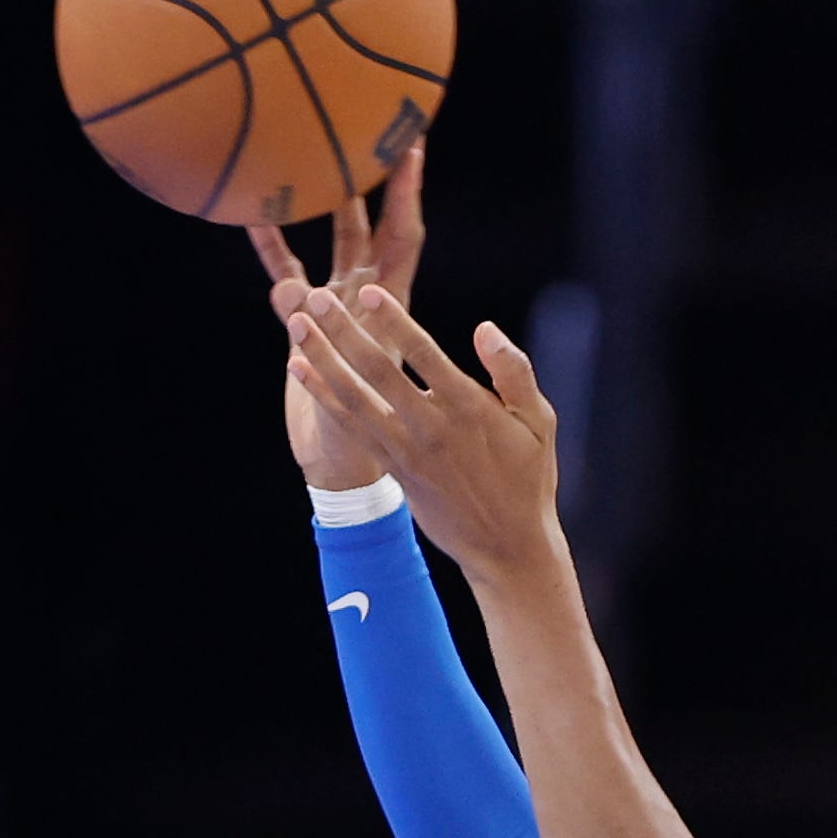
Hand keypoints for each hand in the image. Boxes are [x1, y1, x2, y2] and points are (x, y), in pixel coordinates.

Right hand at [252, 139, 430, 491]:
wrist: (348, 467)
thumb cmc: (380, 438)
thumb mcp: (373, 392)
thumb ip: (336, 345)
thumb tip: (302, 299)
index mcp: (393, 308)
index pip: (403, 237)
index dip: (406, 194)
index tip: (410, 145)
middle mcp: (365, 298)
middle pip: (368, 226)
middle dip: (367, 180)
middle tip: (360, 129)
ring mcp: (335, 309)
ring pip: (325, 245)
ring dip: (315, 207)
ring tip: (302, 157)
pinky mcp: (305, 325)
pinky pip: (286, 277)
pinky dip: (272, 250)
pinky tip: (253, 217)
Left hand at [285, 279, 566, 580]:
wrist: (505, 546)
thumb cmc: (527, 477)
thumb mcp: (539, 421)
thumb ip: (513, 371)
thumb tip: (484, 329)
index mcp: (469, 408)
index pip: (424, 355)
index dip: (393, 322)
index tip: (367, 292)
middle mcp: (431, 427)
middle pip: (378, 372)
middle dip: (343, 332)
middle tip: (316, 298)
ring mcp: (406, 450)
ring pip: (354, 399)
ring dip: (322, 360)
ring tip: (297, 326)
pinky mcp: (392, 468)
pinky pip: (350, 427)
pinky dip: (323, 396)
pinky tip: (301, 368)